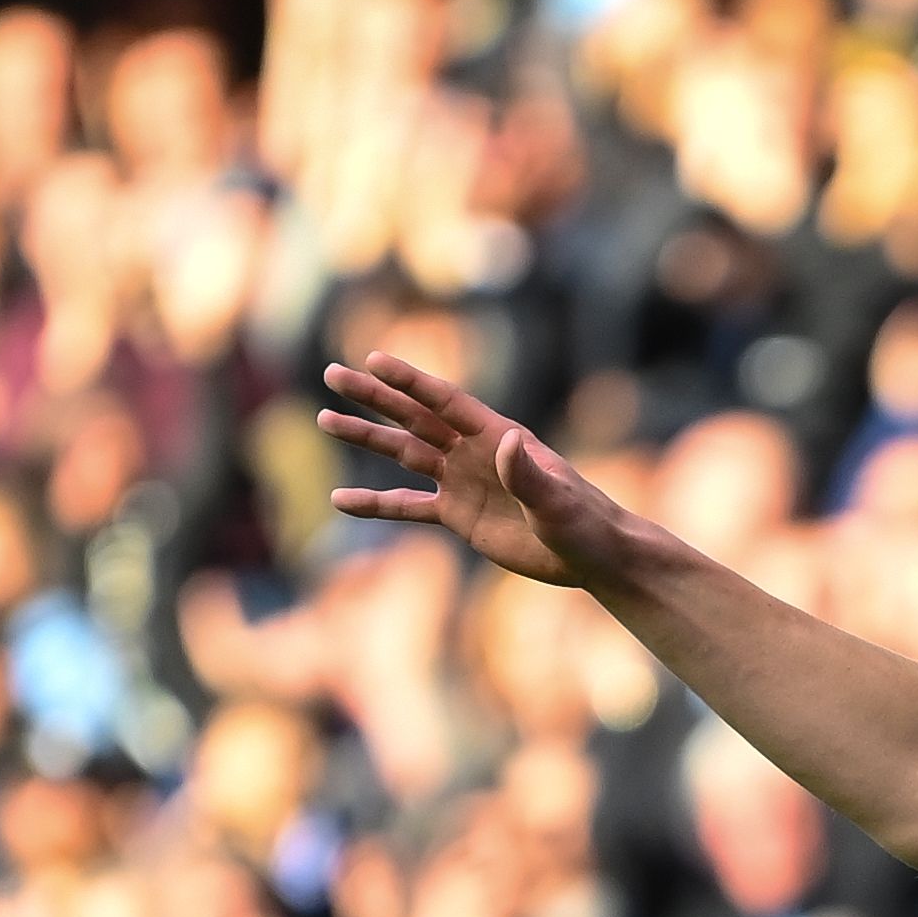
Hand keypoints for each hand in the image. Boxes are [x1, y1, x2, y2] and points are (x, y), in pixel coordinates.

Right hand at [320, 357, 631, 586]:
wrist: (593, 556)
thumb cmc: (584, 522)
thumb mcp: (558, 500)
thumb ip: (528, 473)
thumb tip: (506, 441)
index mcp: (498, 436)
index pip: (446, 402)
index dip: (410, 382)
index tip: (372, 360)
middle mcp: (474, 452)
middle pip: (415, 417)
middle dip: (374, 396)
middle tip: (332, 374)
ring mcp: (463, 482)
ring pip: (404, 454)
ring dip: (366, 437)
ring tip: (325, 419)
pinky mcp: (458, 516)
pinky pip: (408, 506)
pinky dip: (376, 503)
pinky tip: (342, 499)